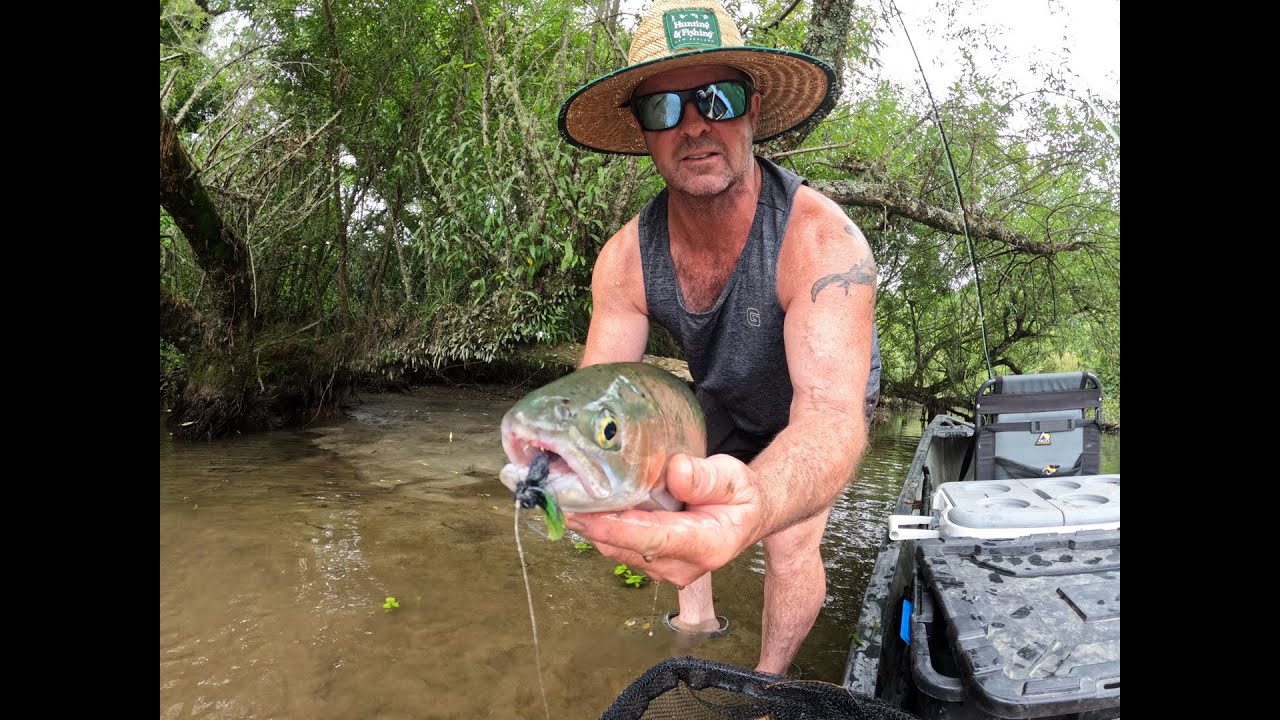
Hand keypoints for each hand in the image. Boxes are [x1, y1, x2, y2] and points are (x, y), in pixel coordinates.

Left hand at [564, 453, 768, 586]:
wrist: (745, 516)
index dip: (617, 528)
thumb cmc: (739, 495)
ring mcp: (665, 570)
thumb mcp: (734, 477)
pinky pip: (618, 548)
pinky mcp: (651, 564)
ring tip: (566, 493)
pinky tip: (586, 504)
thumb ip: (706, 478)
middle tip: (559, 495)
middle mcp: (682, 567)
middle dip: (592, 524)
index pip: (654, 539)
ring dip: (592, 525)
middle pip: (627, 547)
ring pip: (617, 549)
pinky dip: (601, 527)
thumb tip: (674, 473)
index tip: (586, 516)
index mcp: (707, 546)